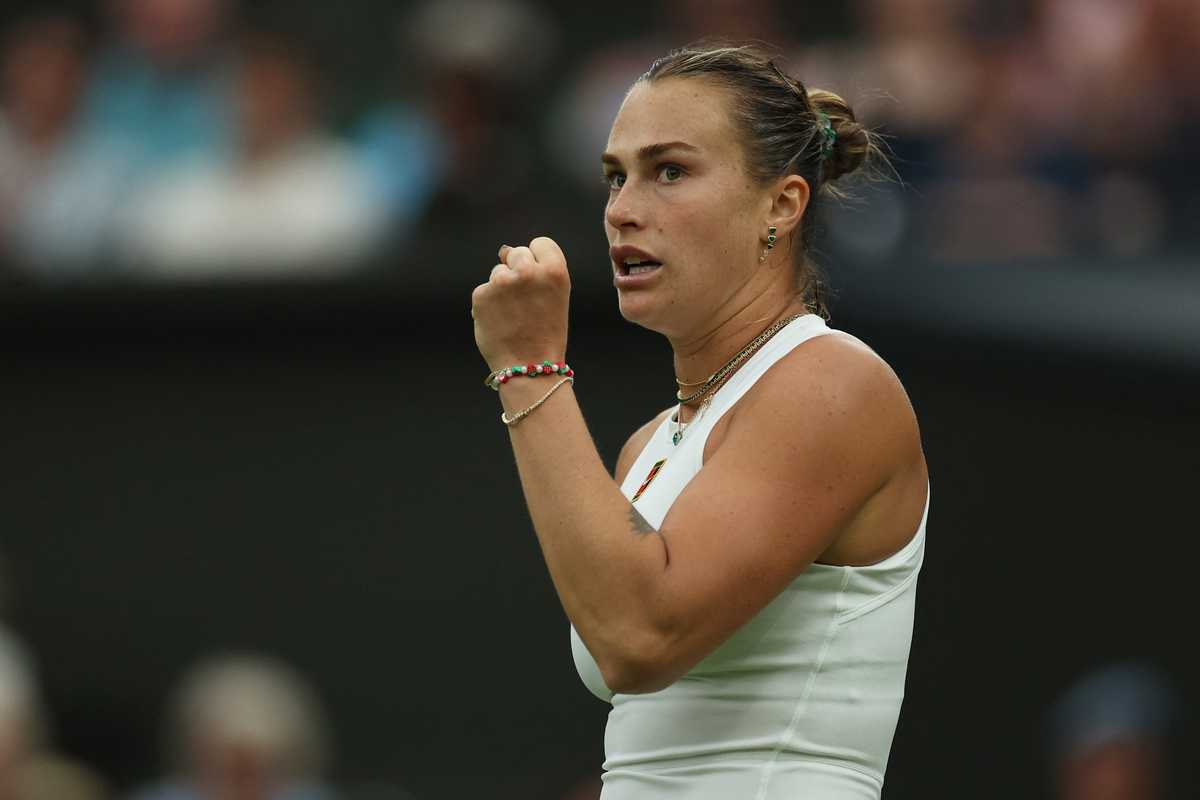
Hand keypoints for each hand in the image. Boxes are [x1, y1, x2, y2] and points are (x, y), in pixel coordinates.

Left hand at [471, 236, 571, 370]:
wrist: (529, 367)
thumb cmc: (546, 333)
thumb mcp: (557, 296)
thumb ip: (539, 270)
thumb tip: (504, 251)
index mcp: (555, 271)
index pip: (541, 243)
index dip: (538, 259)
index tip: (538, 278)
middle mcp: (528, 271)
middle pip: (517, 252)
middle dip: (517, 269)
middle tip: (523, 299)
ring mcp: (502, 282)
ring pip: (498, 271)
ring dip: (502, 287)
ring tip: (512, 314)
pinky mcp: (481, 294)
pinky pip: (484, 290)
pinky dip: (489, 303)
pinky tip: (499, 321)